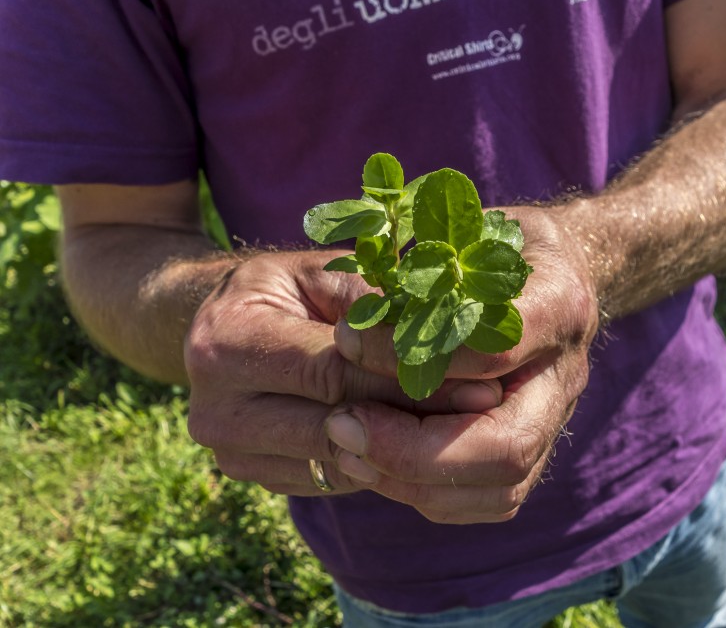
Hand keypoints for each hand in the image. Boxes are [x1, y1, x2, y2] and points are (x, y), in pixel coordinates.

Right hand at [183, 251, 501, 496]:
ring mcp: (228, 450)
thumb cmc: (286, 289)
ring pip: (336, 463)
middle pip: (336, 425)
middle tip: (485, 416)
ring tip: (464, 430)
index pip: (335, 373)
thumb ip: (370, 301)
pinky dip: (375, 465)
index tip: (480, 384)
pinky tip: (416, 442)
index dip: (409, 382)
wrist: (224, 326)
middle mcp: (214, 406)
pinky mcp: (249, 473)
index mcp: (226, 341)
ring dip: (402, 451)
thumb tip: (442, 330)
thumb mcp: (322, 273)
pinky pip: (327, 479)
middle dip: (415, 422)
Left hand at [330, 206, 599, 522]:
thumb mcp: (465, 226)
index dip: (412, 356)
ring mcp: (557, 418)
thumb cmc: (499, 245)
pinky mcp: (539, 449)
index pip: (492, 350)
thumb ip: (420, 261)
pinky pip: (494, 499)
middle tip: (339, 425)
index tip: (344, 341)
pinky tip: (374, 467)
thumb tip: (350, 308)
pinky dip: (429, 495)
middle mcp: (567, 373)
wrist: (561, 272)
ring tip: (345, 449)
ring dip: (414, 481)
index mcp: (559, 303)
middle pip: (509, 442)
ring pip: (503, 484)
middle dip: (415, 449)